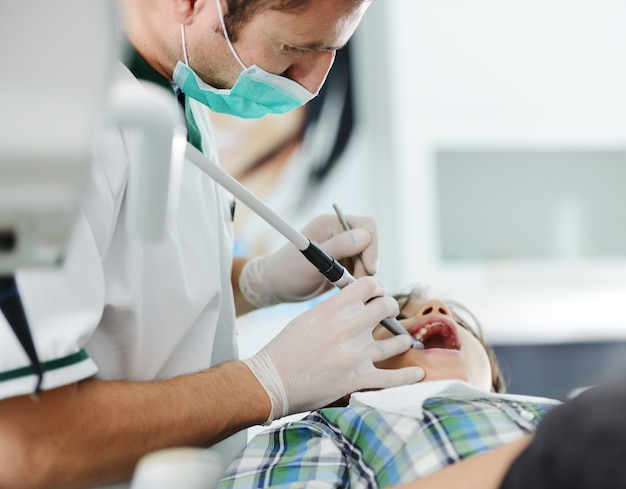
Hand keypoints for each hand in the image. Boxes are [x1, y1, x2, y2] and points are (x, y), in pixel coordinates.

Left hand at [239, 214, 378, 307]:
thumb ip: (339, 247)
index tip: (370, 268)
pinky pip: (361, 271)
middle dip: (367, 265)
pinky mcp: (343, 264)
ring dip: (363, 275)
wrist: (275, 287)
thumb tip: (365, 236)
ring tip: (346, 288)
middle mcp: (339, 233)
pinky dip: (359, 281)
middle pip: (370, 245)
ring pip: (368, 260)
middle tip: (356, 283)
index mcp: (331, 223)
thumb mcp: (312, 260)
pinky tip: (346, 290)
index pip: (367, 226)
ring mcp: (342, 249)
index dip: (372, 247)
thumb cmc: (288, 271)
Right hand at [243, 277, 425, 421]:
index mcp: (330, 310)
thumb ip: (332, 310)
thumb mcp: (306, 319)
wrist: (270, 382)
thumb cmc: (284, 349)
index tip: (378, 292)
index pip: (366, 285)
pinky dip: (408, 376)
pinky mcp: (356, 380)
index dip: (377, 286)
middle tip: (389, 313)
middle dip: (390, 308)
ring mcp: (353, 356)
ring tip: (403, 340)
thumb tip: (354, 303)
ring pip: (394, 342)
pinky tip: (418, 373)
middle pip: (385, 307)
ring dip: (401, 339)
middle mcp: (345, 329)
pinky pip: (391, 378)